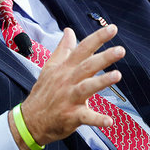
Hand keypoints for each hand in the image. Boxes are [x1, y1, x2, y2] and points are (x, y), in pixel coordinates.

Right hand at [9, 25, 124, 149]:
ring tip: (117, 75)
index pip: (82, 48)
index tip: (112, 28)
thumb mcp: (50, 68)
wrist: (29, 121)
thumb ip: (62, 49)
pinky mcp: (70, 116)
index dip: (97, 38)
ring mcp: (69, 98)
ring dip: (102, 81)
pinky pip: (85, 117)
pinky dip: (97, 120)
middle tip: (120, 50)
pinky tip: (109, 121)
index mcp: (65, 68)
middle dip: (104, 57)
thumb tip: (69, 31)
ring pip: (86, 87)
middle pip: (87, 66)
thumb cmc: (43, 93)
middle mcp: (67, 81)